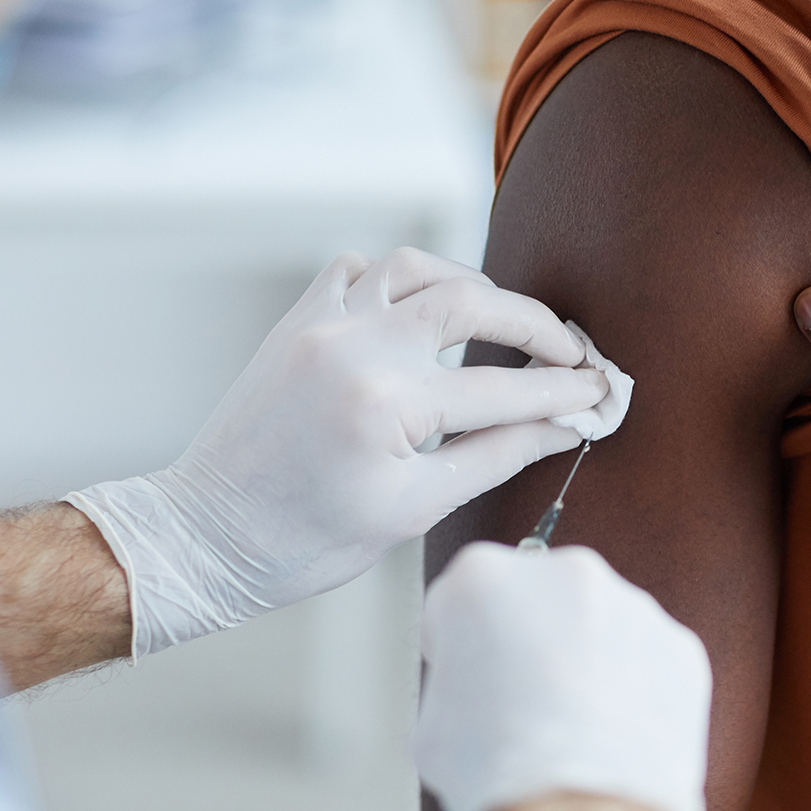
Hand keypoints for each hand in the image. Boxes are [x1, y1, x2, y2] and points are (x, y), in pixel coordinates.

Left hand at [68, 248, 610, 657]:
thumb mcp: (413, 510)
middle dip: (536, 325)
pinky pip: (356, 269)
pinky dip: (398, 279)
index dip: (564, 391)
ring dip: (470, 286)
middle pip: (473, 302)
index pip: (505, 387)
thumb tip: (562, 429)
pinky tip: (422, 309)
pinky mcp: (297, 323)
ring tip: (504, 322)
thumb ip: (494, 455)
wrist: (206, 537)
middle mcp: (355, 346)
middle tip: (574, 353)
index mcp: (386, 403)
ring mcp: (320, 326)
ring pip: (415, 267)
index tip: (603, 394)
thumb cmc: (306, 542)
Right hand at [414, 542, 712, 810]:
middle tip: (521, 706)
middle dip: (529, 644)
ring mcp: (631, 607)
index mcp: (484, 579)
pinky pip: (650, 662)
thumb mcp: (432, 724)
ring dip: (586, 663)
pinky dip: (637, 692)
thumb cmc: (501, 773)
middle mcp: (563, 575)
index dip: (458, 648)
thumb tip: (473, 697)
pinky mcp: (680, 647)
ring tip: (572, 731)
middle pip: (536, 601)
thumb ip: (453, 682)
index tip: (466, 678)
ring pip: (599, 627)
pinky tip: (613, 738)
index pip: (460, 602)